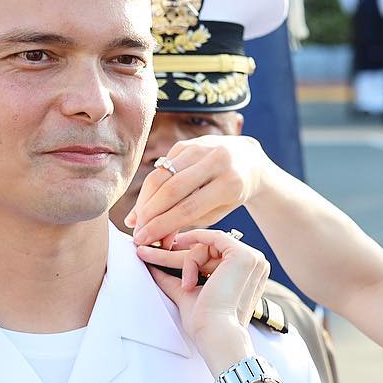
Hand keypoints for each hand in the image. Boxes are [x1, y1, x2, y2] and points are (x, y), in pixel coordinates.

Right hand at [126, 135, 266, 249]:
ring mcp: (199, 148)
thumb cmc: (232, 191)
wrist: (247, 158)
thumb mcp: (219, 211)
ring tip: (136, 220)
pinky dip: (150, 188)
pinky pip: (161, 167)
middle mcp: (215, 160)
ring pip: (161, 176)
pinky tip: (143, 204)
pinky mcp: (185, 143)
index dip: (162, 225)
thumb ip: (189, 223)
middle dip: (149, 214)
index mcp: (229, 182)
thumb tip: (159, 238)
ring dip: (144, 201)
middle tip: (136, 232)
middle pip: (171, 189)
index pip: (188, 208)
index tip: (144, 239)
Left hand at [138, 228, 265, 372]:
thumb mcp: (186, 292)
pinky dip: (194, 257)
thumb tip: (152, 267)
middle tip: (147, 252)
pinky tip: (189, 279)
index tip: (161, 255)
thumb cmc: (205, 321)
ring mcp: (252, 258)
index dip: (188, 256)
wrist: (214, 333)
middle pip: (208, 247)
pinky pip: (211, 239)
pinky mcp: (243, 255)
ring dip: (188, 263)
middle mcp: (253, 264)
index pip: (212, 254)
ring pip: (207, 244)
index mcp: (244, 273)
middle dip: (178, 254)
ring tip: (186, 286)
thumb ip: (171, 278)